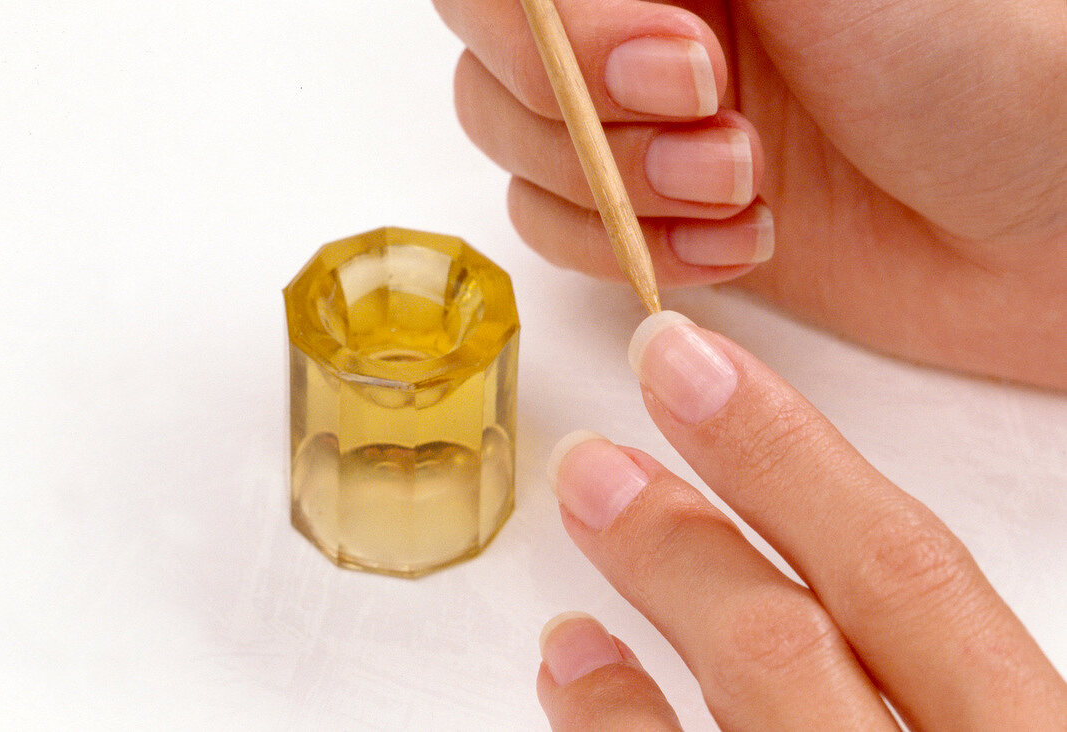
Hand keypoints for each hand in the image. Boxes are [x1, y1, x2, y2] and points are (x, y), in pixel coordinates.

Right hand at [432, 0, 1066, 387]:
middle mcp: (638, 20)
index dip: (561, 32)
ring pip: (517, 150)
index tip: (689, 63)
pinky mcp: (648, 210)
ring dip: (617, 190)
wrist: (1044, 222)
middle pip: (493, 60)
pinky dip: (629, 251)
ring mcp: (636, 120)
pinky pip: (557, 231)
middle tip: (721, 127)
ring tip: (745, 190)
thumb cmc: (977, 66)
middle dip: (593, 115)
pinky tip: (740, 242)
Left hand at [536, 311, 1066, 728]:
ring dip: (656, 569)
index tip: (702, 362)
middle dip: (721, 480)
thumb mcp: (1003, 723)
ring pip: (751, 681)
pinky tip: (572, 659)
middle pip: (812, 617)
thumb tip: (836, 556)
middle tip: (646, 378)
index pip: (911, 574)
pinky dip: (606, 715)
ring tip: (590, 486)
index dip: (793, 451)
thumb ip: (947, 672)